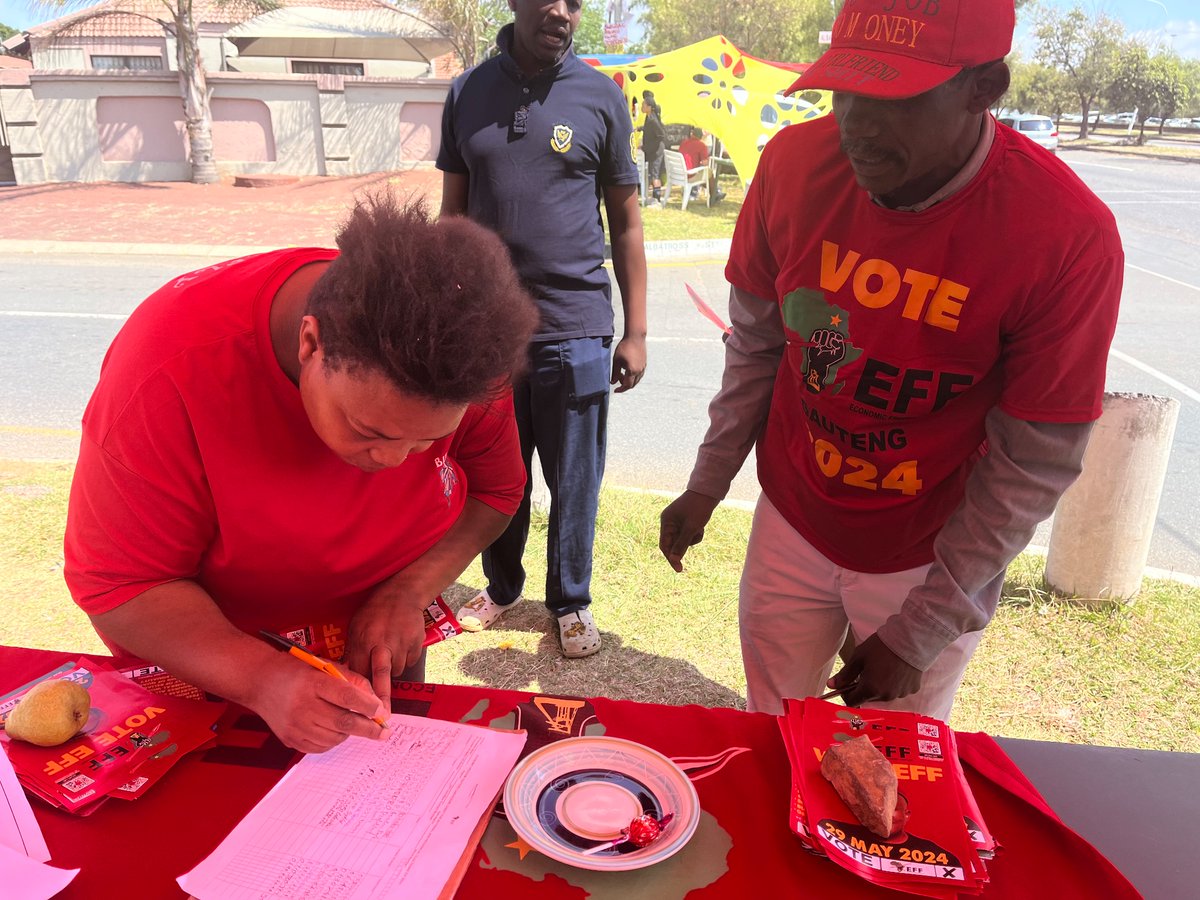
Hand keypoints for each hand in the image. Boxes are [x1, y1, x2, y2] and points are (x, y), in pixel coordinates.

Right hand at [249, 654, 387, 753]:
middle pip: (343, 722)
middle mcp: (301, 705)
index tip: (381, 711)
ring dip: (350, 733)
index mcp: (312, 681)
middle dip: (369, 729)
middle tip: (385, 732)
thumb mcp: (326, 666)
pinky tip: (333, 729)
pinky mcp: (289, 738)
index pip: (345, 696)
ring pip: (334, 737)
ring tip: (351, 722)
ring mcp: (294, 725)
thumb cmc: (298, 671)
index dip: (367, 705)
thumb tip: (377, 704)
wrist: (260, 681)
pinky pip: (320, 747)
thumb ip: (353, 681)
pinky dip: (334, 740)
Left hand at [345, 591, 426, 707]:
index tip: (357, 707)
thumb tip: (347, 677)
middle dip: (381, 698)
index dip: (358, 690)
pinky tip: (401, 644)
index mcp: (363, 640)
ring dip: (391, 668)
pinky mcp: (415, 645)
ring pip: (395, 671)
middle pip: (381, 677)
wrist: (402, 593)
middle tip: (382, 717)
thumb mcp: (356, 627)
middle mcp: (381, 644)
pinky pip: (408, 662)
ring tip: (389, 651)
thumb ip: (353, 651)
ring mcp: (400, 644)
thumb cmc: (374, 612)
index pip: (359, 672)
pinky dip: (404, 658)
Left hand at [611, 335, 645, 392]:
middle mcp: (639, 371)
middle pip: (632, 384)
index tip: (615, 390)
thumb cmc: (624, 347)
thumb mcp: (616, 361)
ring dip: (629, 380)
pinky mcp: (644, 364)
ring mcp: (643, 368)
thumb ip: (614, 373)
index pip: (627, 385)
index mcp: (632, 371)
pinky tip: (628, 370)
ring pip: (636, 380)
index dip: (621, 389)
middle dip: (624, 384)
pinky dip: (633, 376)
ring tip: (622, 373)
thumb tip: (613, 382)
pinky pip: (639, 375)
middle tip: (617, 378)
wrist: (635, 337)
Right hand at [659, 490, 719, 571]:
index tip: (679, 569)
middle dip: (685, 544)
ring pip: (682, 540)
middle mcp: (669, 522)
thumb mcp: (691, 528)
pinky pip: (688, 535)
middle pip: (673, 543)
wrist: (709, 492)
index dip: (670, 558)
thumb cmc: (698, 508)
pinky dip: (695, 534)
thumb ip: (681, 545)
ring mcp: (677, 522)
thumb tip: (674, 560)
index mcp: (666, 522)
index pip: (664, 545)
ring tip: (700, 528)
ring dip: (692, 539)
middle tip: (696, 536)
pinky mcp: (686, 522)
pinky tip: (701, 526)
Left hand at [827, 633, 922, 707]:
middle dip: (864, 688)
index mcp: (870, 689)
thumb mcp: (858, 657)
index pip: (852, 702)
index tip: (847, 684)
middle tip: (866, 671)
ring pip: (884, 695)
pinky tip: (896, 671)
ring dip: (879, 687)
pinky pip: (898, 691)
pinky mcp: (912, 690)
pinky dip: (894, 684)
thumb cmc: (881, 647)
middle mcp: (886, 696)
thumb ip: (845, 674)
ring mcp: (900, 694)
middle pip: (868, 698)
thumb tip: (831, 685)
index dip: (846, 694)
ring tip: (882, 669)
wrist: (911, 640)